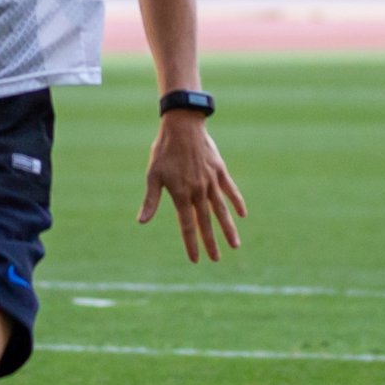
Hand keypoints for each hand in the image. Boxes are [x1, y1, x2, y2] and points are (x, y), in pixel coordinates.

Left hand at [137, 110, 246, 262]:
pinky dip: (237, 202)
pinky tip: (242, 214)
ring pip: (222, 210)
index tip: (196, 260)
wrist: (182, 124)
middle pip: (206, 222)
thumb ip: (151, 200)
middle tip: (216, 260)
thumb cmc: (164, 150)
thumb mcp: (153, 175)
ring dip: (229, 228)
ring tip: (235, 245)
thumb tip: (141, 222)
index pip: (187, 225)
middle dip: (211, 243)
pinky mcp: (220, 170)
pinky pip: (230, 190)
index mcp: (181, 194)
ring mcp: (211, 181)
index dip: (191, 243)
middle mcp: (198, 191)